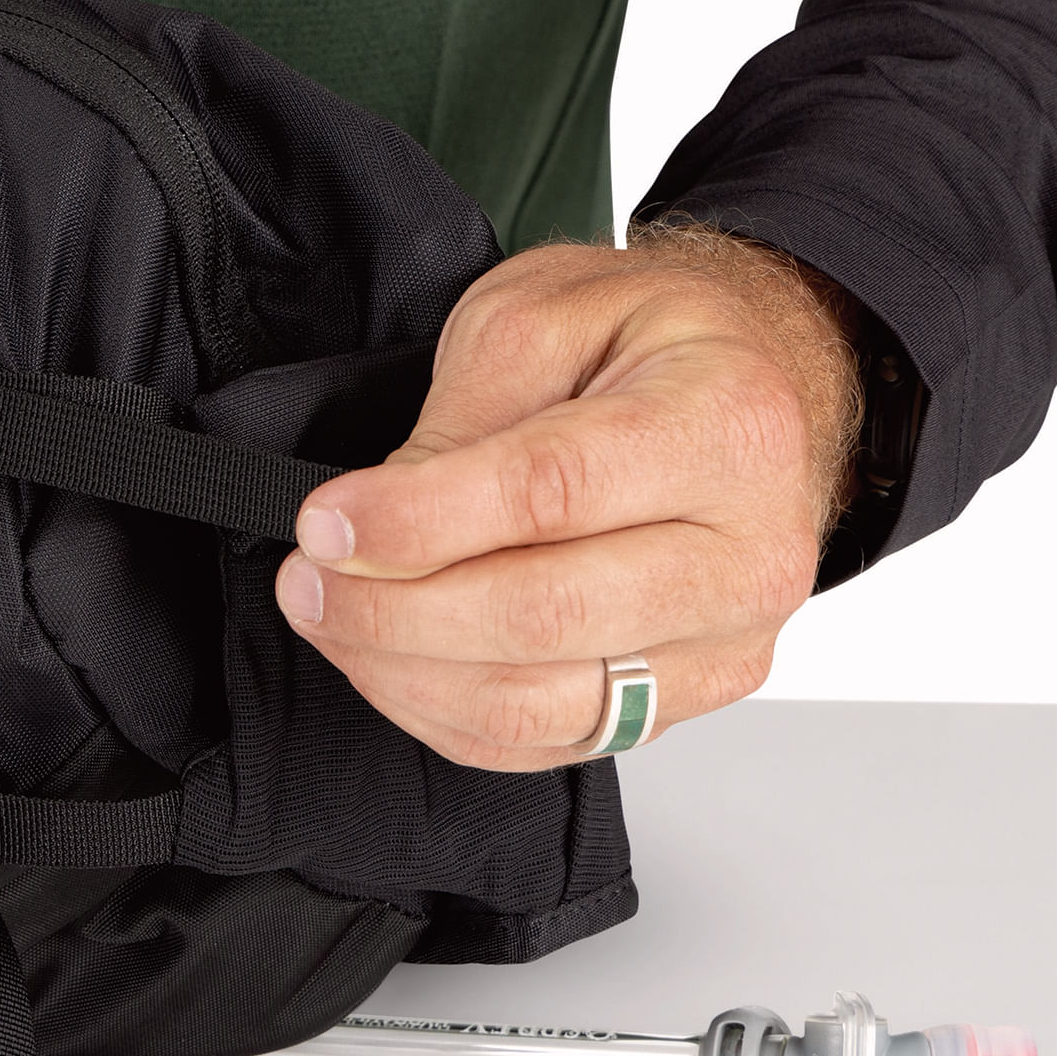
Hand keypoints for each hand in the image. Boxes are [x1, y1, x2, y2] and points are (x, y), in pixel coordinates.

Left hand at [275, 227, 861, 769]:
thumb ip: (466, 414)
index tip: (327, 522)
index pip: (553, 492)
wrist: (745, 389)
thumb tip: (379, 522)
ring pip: (539, 703)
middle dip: (394, 607)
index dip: (420, 519)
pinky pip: (544, 744)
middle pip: (546, 615)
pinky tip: (386, 658)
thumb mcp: (544, 312)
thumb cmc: (649, 339)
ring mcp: (723, 644)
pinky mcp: (682, 701)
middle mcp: (748, 552)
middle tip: (308, 576)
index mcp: (724, 425)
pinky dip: (442, 711)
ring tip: (330, 613)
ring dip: (404, 670)